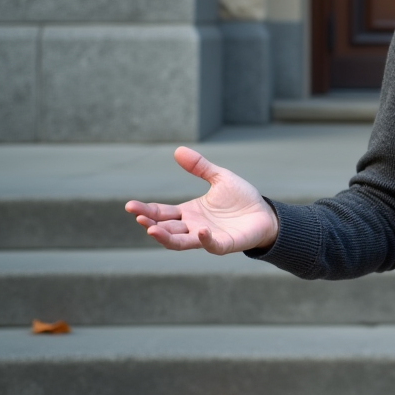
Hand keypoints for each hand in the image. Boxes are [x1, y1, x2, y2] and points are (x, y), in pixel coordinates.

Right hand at [124, 146, 278, 253]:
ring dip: (166, 237)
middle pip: (165, 228)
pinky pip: (211, 245)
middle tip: (137, 216)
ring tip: (152, 229)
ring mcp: (207, 237)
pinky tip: (200, 229)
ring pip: (180, 242)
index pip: (161, 213)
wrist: (264, 214)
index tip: (130, 206)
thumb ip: (199, 167)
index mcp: (189, 212)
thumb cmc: (241, 199)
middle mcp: (193, 226)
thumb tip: (177, 150)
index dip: (146, 210)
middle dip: (150, 223)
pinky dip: (205, 239)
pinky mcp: (224, 244)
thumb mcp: (219, 178)